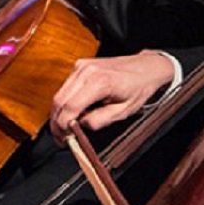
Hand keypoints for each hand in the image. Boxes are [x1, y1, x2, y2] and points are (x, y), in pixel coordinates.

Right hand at [49, 50, 174, 141]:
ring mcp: (82, 66)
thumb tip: (80, 127)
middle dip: (56, 122)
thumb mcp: (123, 111)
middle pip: (59, 101)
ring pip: (60, 94)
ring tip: (66, 128)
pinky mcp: (80, 65)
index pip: (70, 107)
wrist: (146, 67)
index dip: (63, 126)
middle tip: (61, 138)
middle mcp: (87, 71)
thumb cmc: (139, 87)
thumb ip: (99, 120)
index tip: (64, 139)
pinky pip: (66, 87)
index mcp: (100, 82)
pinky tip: (74, 111)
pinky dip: (66, 101)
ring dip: (59, 113)